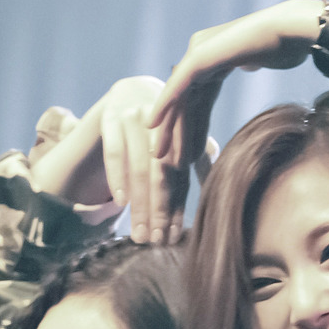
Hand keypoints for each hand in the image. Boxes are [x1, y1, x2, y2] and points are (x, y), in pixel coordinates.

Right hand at [31, 76, 212, 244]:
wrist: (130, 88)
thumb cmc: (162, 123)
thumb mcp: (181, 135)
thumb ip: (196, 153)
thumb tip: (217, 169)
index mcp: (182, 133)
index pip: (179, 178)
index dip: (176, 208)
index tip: (172, 237)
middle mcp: (162, 126)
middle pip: (162, 175)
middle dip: (159, 211)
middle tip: (155, 241)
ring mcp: (135, 120)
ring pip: (139, 168)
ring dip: (139, 205)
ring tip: (138, 233)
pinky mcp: (111, 117)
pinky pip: (114, 151)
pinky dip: (117, 177)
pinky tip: (121, 201)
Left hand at [150, 0, 320, 162]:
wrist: (296, 30)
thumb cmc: (290, 43)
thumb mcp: (263, 59)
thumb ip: (250, 62)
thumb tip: (249, 64)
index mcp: (219, 57)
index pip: (201, 99)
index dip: (196, 129)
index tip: (192, 156)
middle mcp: (204, 52)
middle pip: (187, 100)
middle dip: (178, 132)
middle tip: (169, 161)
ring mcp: (201, 51)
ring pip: (180, 96)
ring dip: (169, 127)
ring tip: (161, 155)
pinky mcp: (202, 55)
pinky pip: (178, 85)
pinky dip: (165, 105)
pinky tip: (153, 125)